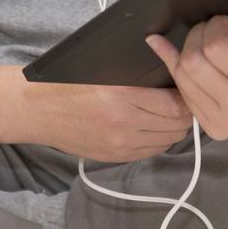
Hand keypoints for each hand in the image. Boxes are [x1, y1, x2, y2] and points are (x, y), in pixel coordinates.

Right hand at [16, 76, 194, 163]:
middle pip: (175, 126)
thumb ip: (136, 77)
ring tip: (172, 116)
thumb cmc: (70, 84)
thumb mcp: (104, 71)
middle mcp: (123, 123)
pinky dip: (159, 141)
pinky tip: (155, 129)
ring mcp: (119, 144)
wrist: (40, 111)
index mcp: (121, 95)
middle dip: (185, 115)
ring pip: (167, 141)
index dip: (187, 98)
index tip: (188, 90)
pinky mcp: (115, 157)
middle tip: (186, 103)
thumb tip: (171, 79)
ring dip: (174, 129)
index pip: (174, 105)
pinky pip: (151, 152)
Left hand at [144, 14, 227, 141]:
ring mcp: (224, 123)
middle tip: (221, 31)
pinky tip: (172, 50)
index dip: (218, 25)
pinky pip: (181, 90)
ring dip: (191, 49)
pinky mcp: (213, 127)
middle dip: (201, 34)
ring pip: (182, 75)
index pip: (215, 47)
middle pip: (192, 62)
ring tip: (215, 45)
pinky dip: (178, 66)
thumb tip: (227, 34)